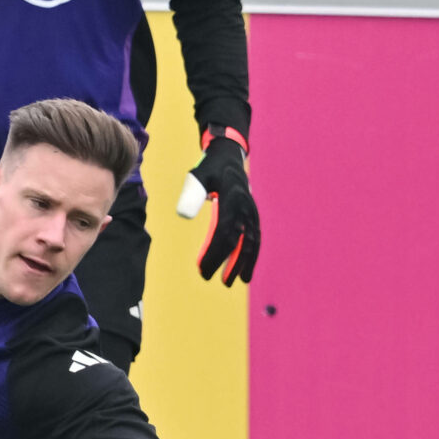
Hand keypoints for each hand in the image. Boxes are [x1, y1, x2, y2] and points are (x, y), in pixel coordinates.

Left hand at [188, 130, 258, 285]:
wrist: (228, 156)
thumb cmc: (209, 169)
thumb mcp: (196, 177)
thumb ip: (191, 194)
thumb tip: (184, 216)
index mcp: (232, 199)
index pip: (224, 232)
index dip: (215, 254)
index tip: (204, 270)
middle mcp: (245, 207)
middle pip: (241, 240)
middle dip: (232, 263)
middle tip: (222, 282)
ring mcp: (252, 211)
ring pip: (252, 241)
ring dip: (247, 261)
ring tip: (241, 281)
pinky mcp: (253, 215)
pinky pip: (255, 237)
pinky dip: (252, 253)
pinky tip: (246, 266)